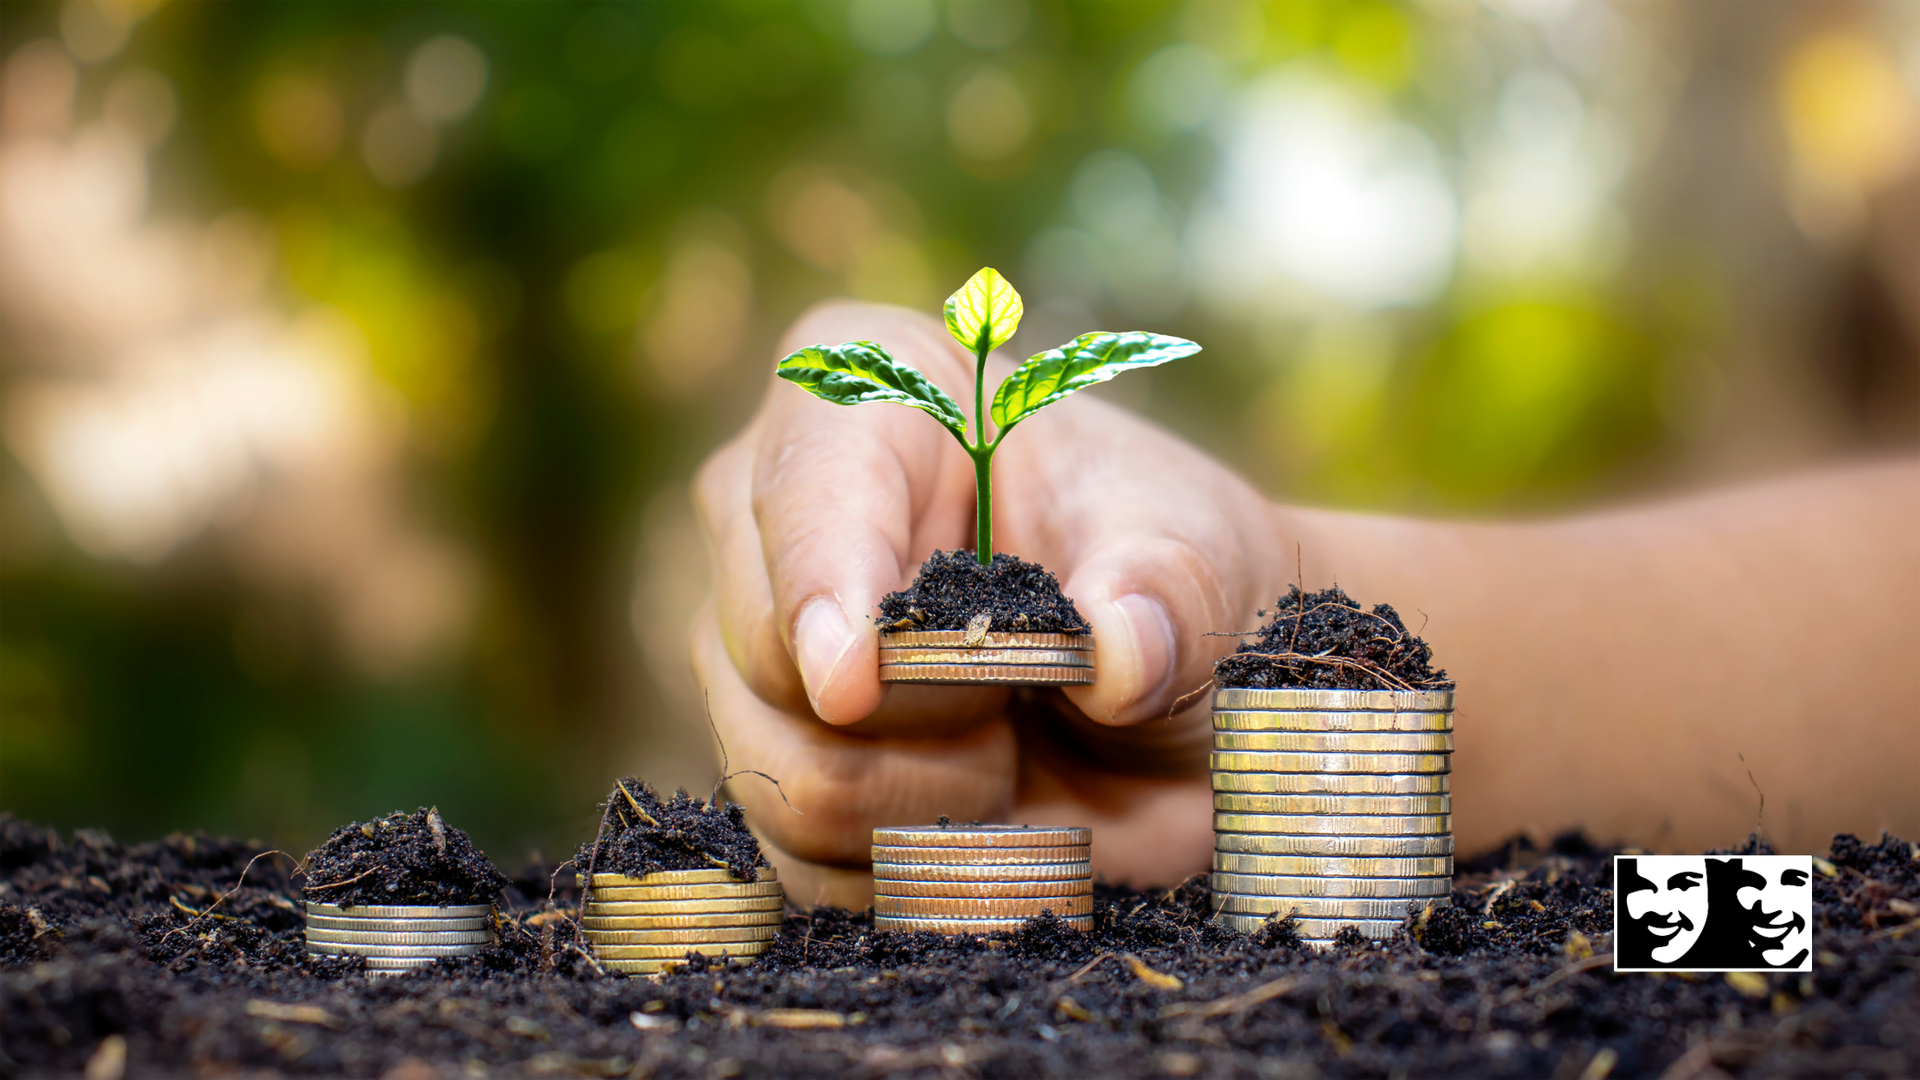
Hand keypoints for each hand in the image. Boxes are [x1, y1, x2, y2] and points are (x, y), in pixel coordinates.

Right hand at [692, 301, 1287, 906]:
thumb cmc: (1174, 579)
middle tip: (1030, 693)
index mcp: (870, 405)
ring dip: (930, 800)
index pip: (808, 488)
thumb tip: (1117, 652)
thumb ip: (1164, 596)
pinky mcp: (776, 771)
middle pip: (774, 652)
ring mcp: (761, 655)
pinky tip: (984, 817)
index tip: (855, 683)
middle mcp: (780, 522)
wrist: (1184, 700)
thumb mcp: (1200, 561)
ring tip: (1017, 750)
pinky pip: (801, 862)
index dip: (823, 585)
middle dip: (927, 709)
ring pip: (784, 772)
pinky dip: (915, 867)